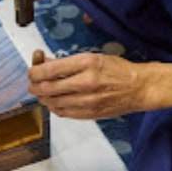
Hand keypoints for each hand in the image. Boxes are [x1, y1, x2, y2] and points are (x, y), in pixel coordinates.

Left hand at [28, 52, 149, 118]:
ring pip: (53, 102)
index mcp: (86, 63)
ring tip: (43, 92)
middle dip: (35, 86)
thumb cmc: (118, 69)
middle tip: (33, 83)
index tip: (32, 71)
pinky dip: (54, 107)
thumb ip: (68, 62)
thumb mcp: (93, 57)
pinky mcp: (89, 114)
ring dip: (43, 98)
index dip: (35, 72)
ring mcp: (87, 101)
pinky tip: (55, 101)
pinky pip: (64, 113)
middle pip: (48, 88)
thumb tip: (44, 63)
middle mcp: (85, 82)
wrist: (139, 88)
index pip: (50, 70)